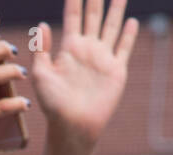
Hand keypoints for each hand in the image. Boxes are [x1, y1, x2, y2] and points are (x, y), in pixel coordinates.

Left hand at [30, 0, 138, 147]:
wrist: (73, 126)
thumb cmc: (53, 105)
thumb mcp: (41, 74)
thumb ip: (41, 49)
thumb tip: (41, 25)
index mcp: (69, 48)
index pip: (73, 16)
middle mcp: (87, 49)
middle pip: (94, 16)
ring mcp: (103, 59)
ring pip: (111, 27)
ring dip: (116, 10)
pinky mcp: (116, 70)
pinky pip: (124, 48)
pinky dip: (129, 34)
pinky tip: (132, 21)